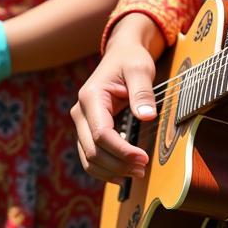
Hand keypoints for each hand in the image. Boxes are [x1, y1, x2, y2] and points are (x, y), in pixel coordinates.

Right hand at [71, 14, 162, 182]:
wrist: (121, 54)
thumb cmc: (131, 60)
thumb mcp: (140, 69)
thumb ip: (142, 92)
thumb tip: (147, 116)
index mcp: (91, 96)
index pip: (101, 134)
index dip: (122, 151)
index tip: (144, 158)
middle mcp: (80, 111)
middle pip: (93, 151)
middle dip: (118, 164)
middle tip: (143, 169)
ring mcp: (81, 122)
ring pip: (88, 158)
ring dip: (111, 171)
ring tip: (136, 173)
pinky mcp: (87, 129)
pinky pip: (90, 156)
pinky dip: (105, 169)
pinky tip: (123, 173)